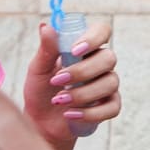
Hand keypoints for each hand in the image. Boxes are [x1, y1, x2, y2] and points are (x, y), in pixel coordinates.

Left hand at [25, 17, 117, 149]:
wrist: (41, 122)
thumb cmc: (40, 92)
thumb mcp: (38, 69)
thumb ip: (46, 49)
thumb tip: (46, 27)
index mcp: (85, 49)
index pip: (102, 31)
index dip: (94, 37)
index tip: (74, 50)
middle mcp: (100, 64)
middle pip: (109, 58)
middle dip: (82, 71)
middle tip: (57, 80)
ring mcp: (107, 85)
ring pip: (110, 83)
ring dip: (83, 93)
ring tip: (59, 100)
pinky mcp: (109, 106)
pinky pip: (111, 107)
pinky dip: (89, 112)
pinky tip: (70, 114)